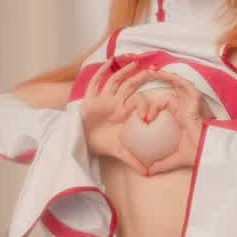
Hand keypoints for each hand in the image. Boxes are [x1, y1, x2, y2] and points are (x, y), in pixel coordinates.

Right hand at [79, 57, 157, 175]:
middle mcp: (116, 103)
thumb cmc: (102, 143)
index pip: (139, 102)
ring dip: (125, 71)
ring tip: (135, 62)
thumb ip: (133, 160)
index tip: (147, 116)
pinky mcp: (90, 98)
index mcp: (125, 113)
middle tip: (154, 69)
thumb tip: (147, 174)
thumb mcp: (119, 151)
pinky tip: (109, 62)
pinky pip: (95, 83)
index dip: (145, 104)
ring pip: (116, 81)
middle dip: (141, 77)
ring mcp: (104, 99)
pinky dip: (101, 72)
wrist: (82, 142)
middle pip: (131, 86)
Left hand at [144, 69, 210, 175]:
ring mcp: (191, 101)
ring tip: (148, 71)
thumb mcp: (174, 158)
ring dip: (162, 76)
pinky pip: (181, 82)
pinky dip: (170, 76)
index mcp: (182, 117)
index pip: (165, 105)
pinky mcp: (194, 97)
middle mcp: (187, 106)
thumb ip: (160, 163)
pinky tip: (158, 72)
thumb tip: (147, 173)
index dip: (152, 108)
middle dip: (157, 82)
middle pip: (170, 90)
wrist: (207, 151)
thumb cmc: (196, 153)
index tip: (143, 119)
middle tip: (142, 78)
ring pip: (175, 83)